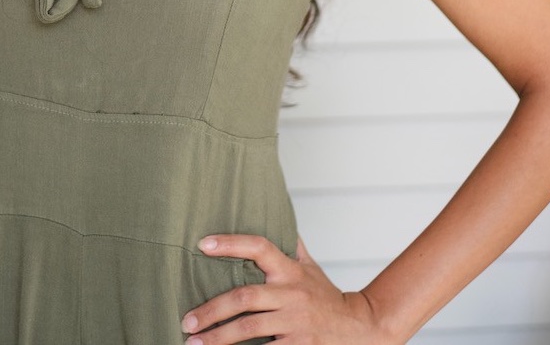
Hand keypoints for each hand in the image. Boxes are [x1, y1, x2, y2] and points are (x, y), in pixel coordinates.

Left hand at [180, 232, 400, 344]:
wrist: (361, 327)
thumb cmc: (327, 297)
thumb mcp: (311, 267)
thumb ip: (290, 246)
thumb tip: (276, 217)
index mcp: (290, 271)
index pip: (259, 247)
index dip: (231, 243)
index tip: (202, 244)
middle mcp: (291, 294)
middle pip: (244, 297)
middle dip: (211, 310)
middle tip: (187, 321)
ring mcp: (295, 322)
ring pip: (250, 328)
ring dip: (218, 337)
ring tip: (194, 342)